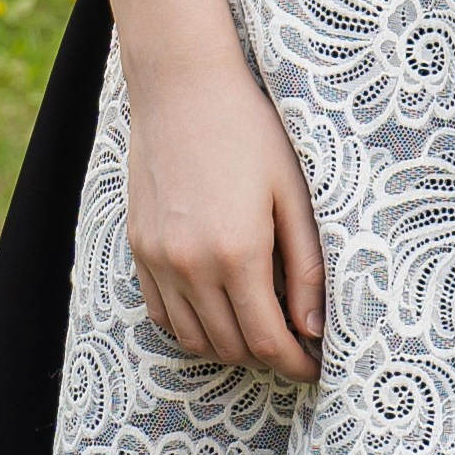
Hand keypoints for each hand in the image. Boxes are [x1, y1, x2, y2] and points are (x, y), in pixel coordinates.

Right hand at [124, 45, 326, 381]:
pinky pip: (161, 314)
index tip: (316, 368)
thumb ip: (306, 264)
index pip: (268, 340)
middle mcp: (192, 266)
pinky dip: (190, 327)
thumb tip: (314, 327)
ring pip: (194, 338)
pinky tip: (216, 312)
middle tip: (295, 349)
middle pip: (231, 346)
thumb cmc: (251, 131)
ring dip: (229, 346)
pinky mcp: (139, 249)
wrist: (184, 87)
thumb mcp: (293, 192)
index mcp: (239, 252)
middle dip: (267, 357)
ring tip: (260, 330)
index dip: (295, 363)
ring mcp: (159, 260)